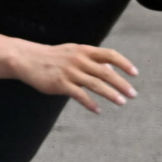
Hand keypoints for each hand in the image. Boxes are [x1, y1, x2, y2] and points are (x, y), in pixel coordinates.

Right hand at [0, 23, 139, 113]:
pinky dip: (90, 103)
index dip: (124, 64)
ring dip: (111, 94)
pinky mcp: (60, 84)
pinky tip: (98, 110)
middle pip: (106, 72)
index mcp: (84, 51)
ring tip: (122, 103)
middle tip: (133, 94)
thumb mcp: (74, 53)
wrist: (26, 59)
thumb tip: (111, 68)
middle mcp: (79, 60)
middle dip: (122, 84)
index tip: (135, 74)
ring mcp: (70, 72)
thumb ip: (93, 60)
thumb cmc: (54, 57)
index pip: (110, 55)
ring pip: (95, 84)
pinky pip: (79, 95)